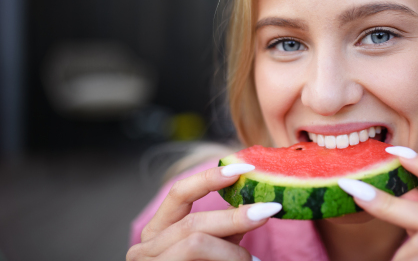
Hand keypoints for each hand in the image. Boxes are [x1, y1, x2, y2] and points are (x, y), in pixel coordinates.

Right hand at [126, 164, 278, 260]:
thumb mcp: (215, 250)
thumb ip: (226, 229)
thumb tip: (258, 202)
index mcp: (158, 231)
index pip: (179, 194)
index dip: (209, 178)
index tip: (244, 169)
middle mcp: (144, 249)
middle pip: (193, 224)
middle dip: (235, 218)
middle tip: (269, 211)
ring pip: (195, 245)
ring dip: (231, 255)